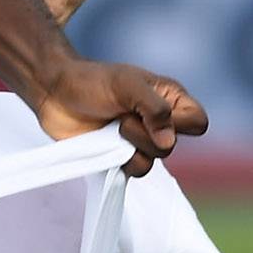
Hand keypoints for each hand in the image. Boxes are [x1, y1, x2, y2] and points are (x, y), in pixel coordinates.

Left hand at [36, 60, 208, 175]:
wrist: (55, 93)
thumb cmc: (91, 81)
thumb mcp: (127, 84)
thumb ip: (155, 108)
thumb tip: (169, 140)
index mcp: (169, 98)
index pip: (198, 122)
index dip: (180, 124)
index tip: (153, 114)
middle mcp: (159, 121)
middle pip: (171, 145)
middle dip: (144, 135)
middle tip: (121, 118)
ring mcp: (139, 140)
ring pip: (153, 160)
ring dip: (130, 147)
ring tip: (111, 128)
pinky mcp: (121, 157)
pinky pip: (134, 171)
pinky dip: (120, 161)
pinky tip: (105, 144)